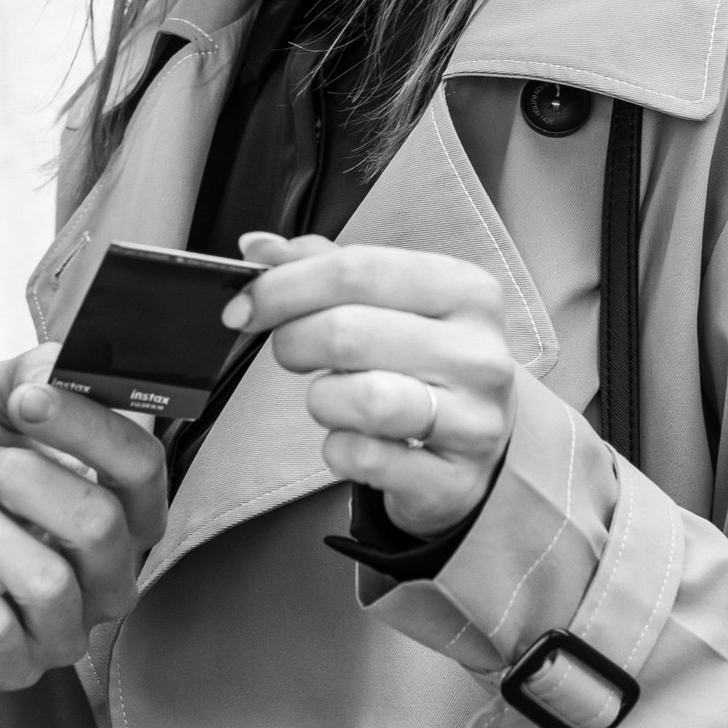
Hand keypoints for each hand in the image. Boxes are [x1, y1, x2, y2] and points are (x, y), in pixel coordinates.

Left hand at [0, 344, 167, 715]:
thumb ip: (32, 373)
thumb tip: (68, 366)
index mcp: (117, 502)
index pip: (143, 465)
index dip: (88, 427)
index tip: (26, 399)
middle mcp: (107, 571)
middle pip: (100, 525)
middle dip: (18, 479)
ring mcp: (65, 627)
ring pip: (49, 583)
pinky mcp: (13, 668)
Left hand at [231, 232, 515, 538]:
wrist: (482, 447)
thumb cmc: (425, 362)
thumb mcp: (394, 303)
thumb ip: (324, 267)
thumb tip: (257, 247)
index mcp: (465, 291)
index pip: (357, 270)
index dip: (283, 286)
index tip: (245, 307)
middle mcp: (478, 353)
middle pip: (348, 332)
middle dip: (294, 342)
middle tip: (291, 353)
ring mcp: (475, 420)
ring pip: (361, 399)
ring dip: (322, 399)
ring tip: (332, 398)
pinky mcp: (456, 480)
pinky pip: (364, 457)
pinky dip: (338, 448)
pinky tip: (354, 439)